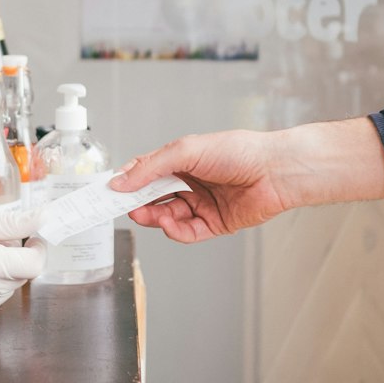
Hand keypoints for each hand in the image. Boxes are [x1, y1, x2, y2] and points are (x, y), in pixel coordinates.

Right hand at [109, 130, 287, 242]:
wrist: (274, 171)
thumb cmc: (238, 151)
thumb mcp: (186, 151)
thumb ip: (151, 167)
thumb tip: (121, 180)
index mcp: (182, 161)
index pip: (147, 172)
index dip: (128, 181)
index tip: (109, 189)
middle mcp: (190, 182)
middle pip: (154, 196)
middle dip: (136, 202)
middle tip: (119, 206)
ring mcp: (201, 204)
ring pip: (167, 215)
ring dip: (152, 216)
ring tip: (142, 214)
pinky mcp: (214, 224)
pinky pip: (187, 231)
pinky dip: (174, 230)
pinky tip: (168, 223)